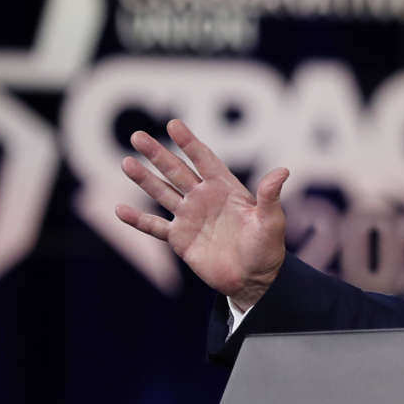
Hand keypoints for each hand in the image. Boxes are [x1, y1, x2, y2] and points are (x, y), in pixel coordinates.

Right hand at [115, 119, 288, 310]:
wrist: (254, 279)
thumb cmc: (267, 248)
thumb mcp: (271, 221)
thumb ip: (270, 196)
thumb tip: (283, 171)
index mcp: (225, 188)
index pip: (204, 159)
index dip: (189, 142)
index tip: (173, 125)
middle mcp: (204, 198)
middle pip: (176, 170)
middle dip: (157, 154)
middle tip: (137, 136)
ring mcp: (189, 217)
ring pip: (162, 193)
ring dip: (144, 179)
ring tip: (126, 162)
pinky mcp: (180, 238)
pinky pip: (154, 226)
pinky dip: (137, 219)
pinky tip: (120, 209)